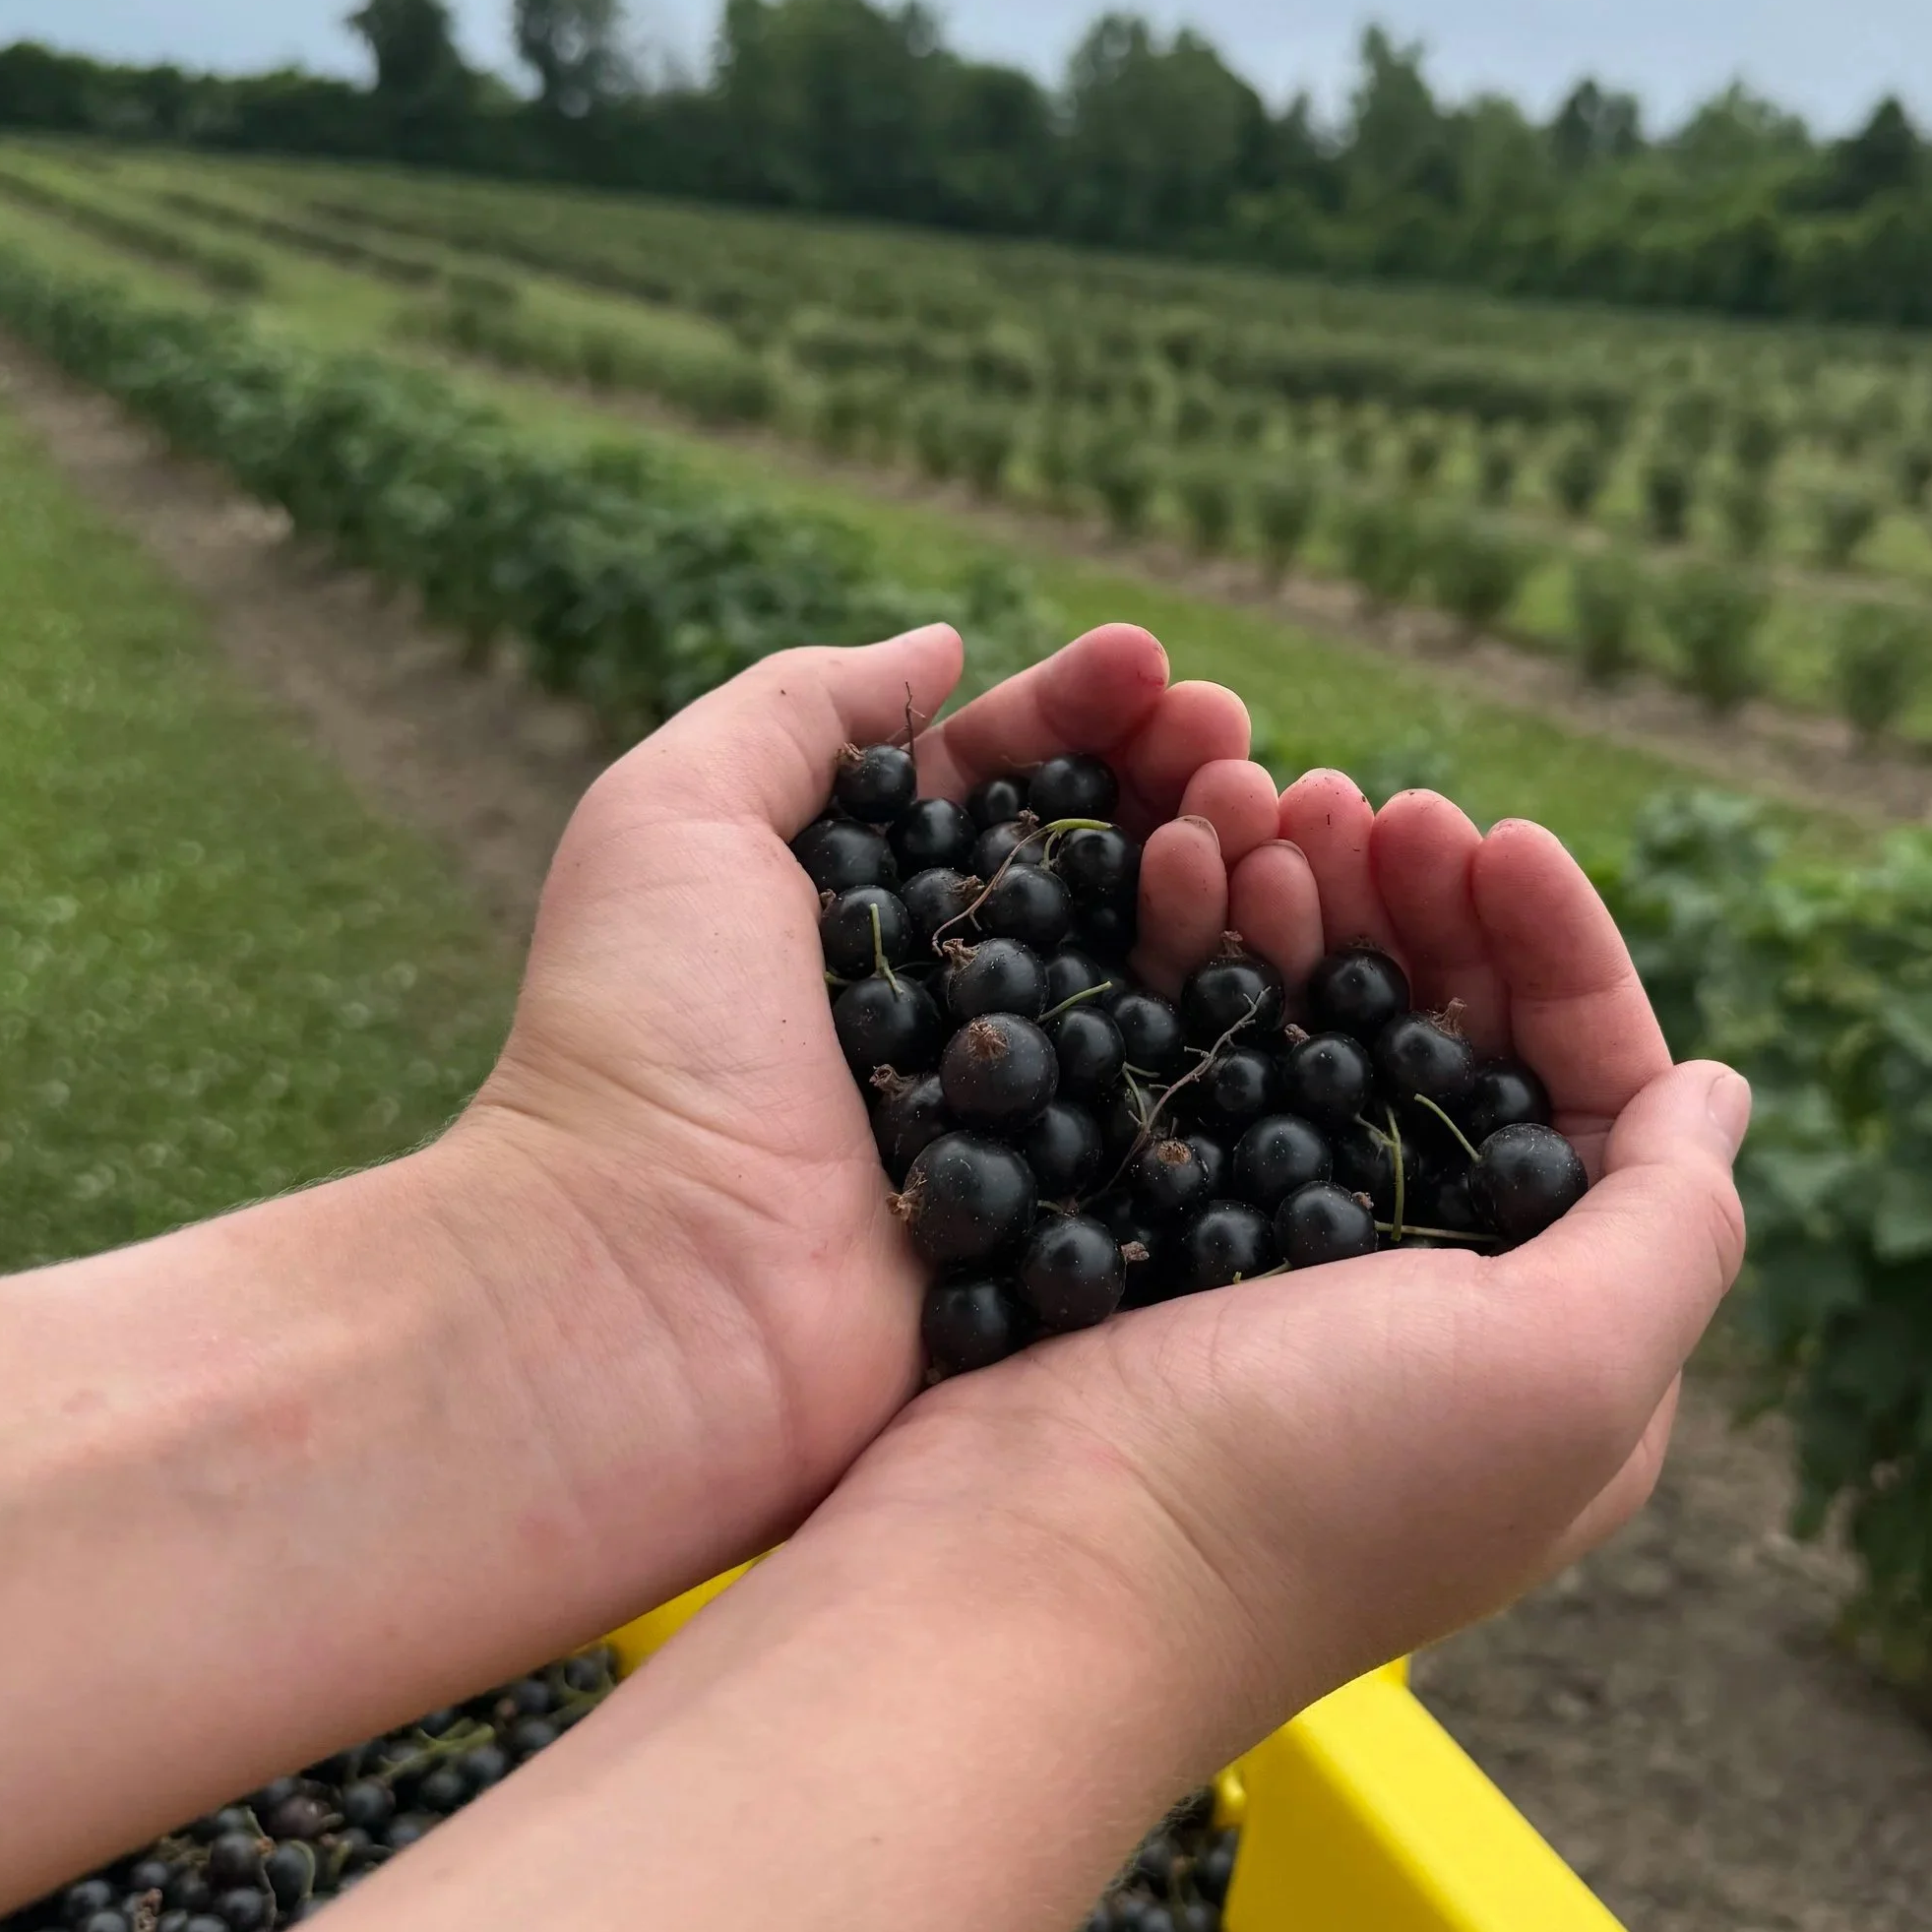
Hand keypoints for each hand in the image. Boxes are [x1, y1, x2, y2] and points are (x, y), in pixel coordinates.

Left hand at [459, 621, 1253, 1592]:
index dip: (1081, 718)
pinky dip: (1253, 1030)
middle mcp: (949, 1011)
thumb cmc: (639, 1038)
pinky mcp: (1072, 1230)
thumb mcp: (673, 816)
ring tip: (1266, 827)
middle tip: (1238, 744)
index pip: (1001, 790)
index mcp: (862, 915)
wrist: (644, 1286)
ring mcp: (1019, 1124)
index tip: (1156, 664)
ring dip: (1231, 887)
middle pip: (1103, 876)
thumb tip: (942, 645)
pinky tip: (1292, 951)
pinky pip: (1191, 1124)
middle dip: (1180, 787)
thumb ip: (800, 709)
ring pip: (1166, 986)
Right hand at [835, 772, 1749, 1766]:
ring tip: (1266, 803)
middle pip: (1458, 1054)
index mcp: (1561, 1351)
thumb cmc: (1317, 1482)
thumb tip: (1718, 1094)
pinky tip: (1182, 869)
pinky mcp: (1158, 1251)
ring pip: (1326, 1041)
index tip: (1497, 837)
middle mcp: (1435, 1313)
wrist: (1026, 1574)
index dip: (1562, 956)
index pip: (1599, 1102)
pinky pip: (1207, 1065)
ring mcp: (1285, 1282)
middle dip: (1428, 910)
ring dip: (1313, 909)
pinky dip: (1208, 960)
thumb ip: (1673, 1229)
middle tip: (1367, 802)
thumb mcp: (1564, 1372)